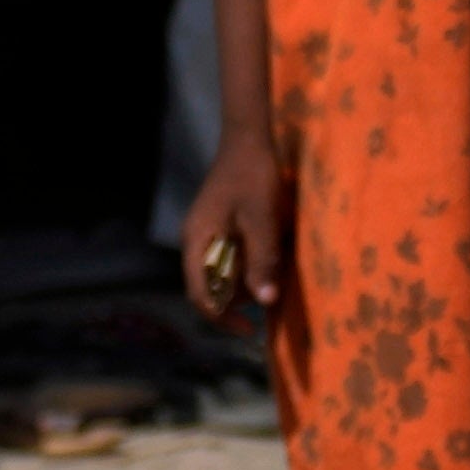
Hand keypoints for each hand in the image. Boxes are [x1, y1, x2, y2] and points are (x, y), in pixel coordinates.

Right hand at [176, 127, 284, 338]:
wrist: (248, 139)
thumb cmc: (254, 177)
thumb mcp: (262, 219)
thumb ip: (262, 260)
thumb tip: (265, 302)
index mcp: (198, 242)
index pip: (201, 294)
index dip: (223, 318)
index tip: (251, 330)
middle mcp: (195, 241)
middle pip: (208, 287)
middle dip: (237, 301)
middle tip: (269, 297)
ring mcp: (205, 232)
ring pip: (220, 273)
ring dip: (244, 282)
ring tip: (274, 274)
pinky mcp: (218, 225)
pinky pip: (228, 257)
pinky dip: (247, 265)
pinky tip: (268, 256)